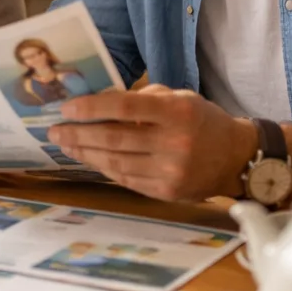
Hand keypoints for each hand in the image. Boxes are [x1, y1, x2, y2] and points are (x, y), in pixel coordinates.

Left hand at [46, 84, 257, 201]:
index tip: (66, 109)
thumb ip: (142, 98)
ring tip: (65, 144)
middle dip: (78, 134)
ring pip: (115, 162)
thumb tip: (99, 101)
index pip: (124, 106)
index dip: (91, 108)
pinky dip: (103, 168)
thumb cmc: (202, 121)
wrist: (237, 158)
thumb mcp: (179, 98)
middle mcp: (174, 143)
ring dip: (85, 153)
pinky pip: (125, 179)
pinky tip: (89, 158)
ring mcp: (170, 171)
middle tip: (54, 130)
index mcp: (177, 112)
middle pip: (114, 138)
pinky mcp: (166, 192)